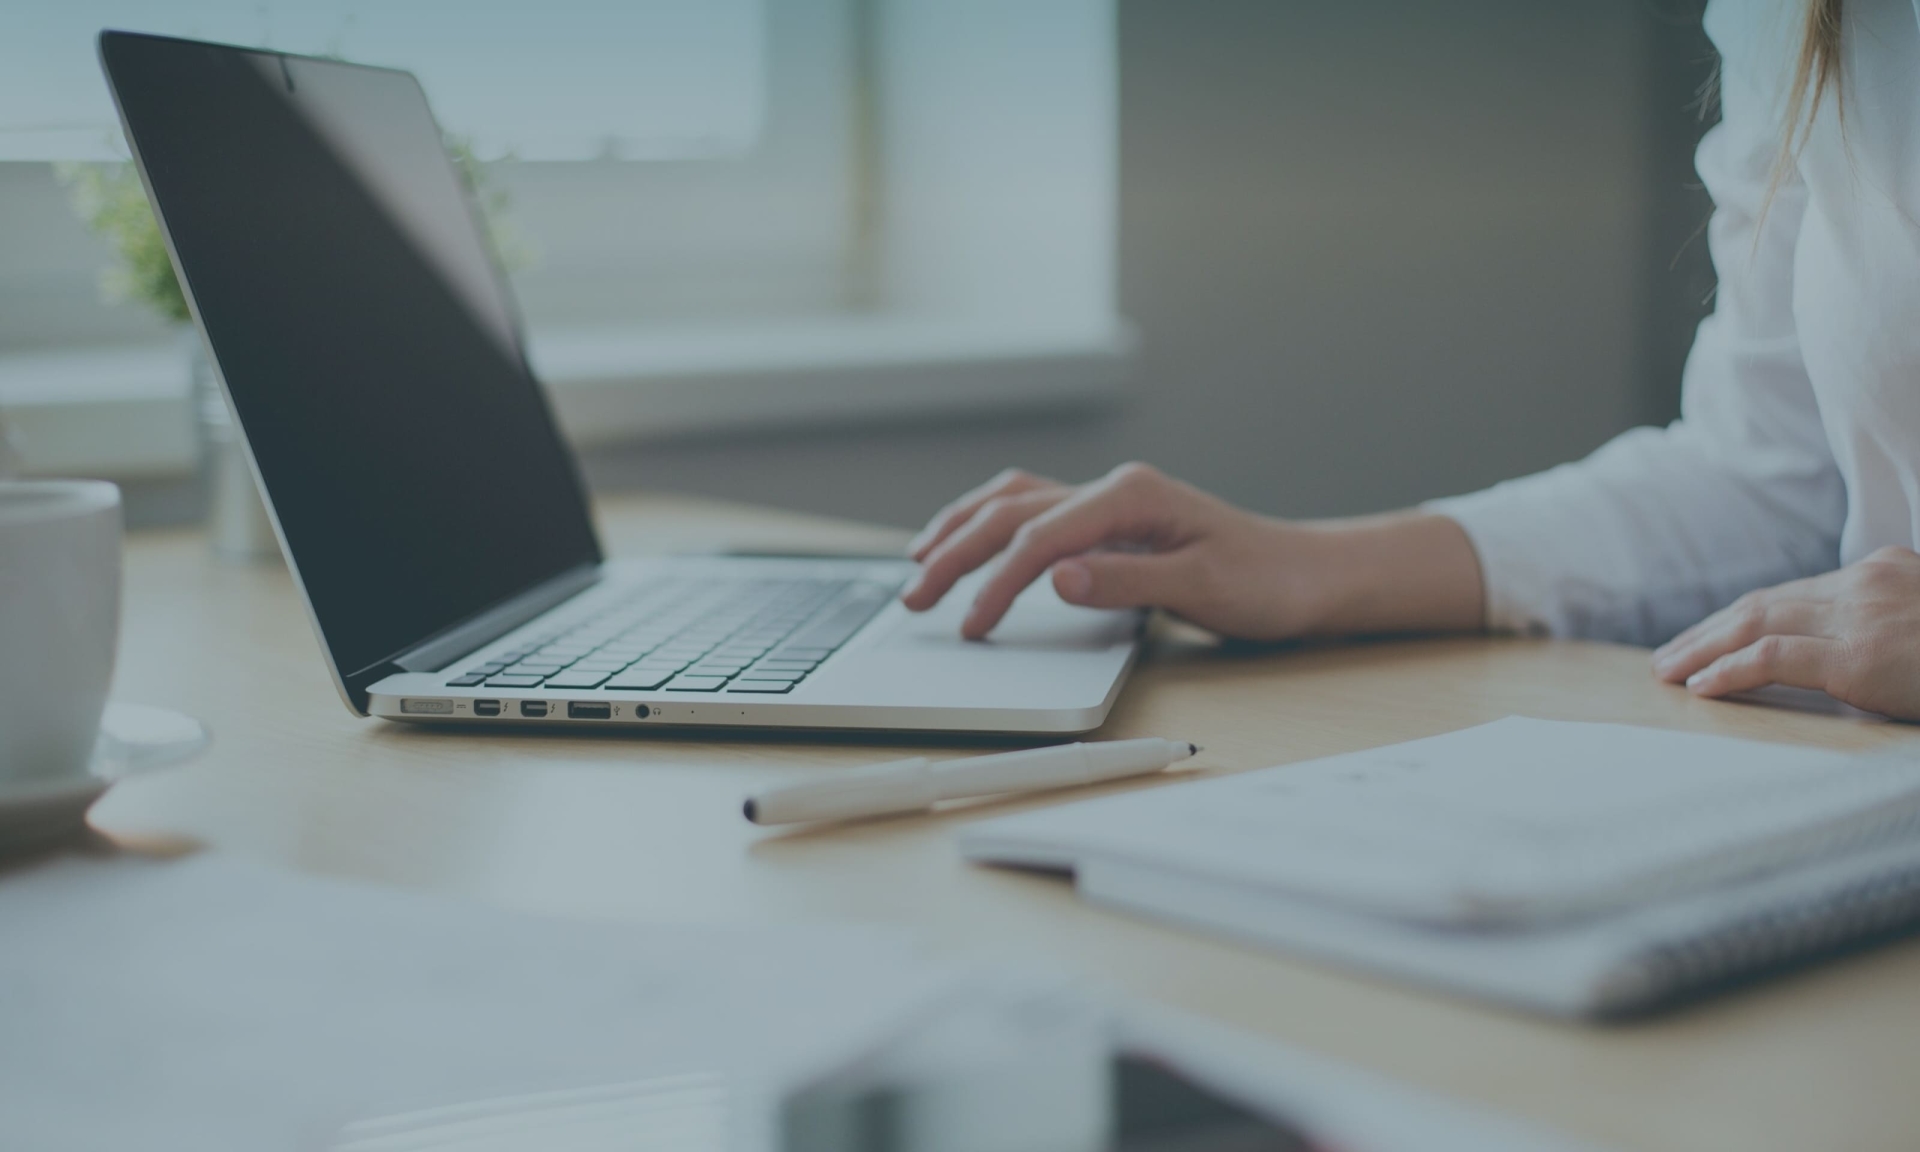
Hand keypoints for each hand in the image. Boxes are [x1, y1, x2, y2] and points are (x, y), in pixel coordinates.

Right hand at [899, 463, 1484, 640]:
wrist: (1307, 575)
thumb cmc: (1266, 582)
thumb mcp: (1203, 588)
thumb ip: (1126, 582)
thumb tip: (1055, 578)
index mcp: (1131, 496)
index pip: (1040, 537)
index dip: (997, 583)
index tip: (971, 627)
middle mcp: (1113, 490)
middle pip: (1011, 513)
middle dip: (954, 553)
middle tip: (914, 600)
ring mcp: (1109, 503)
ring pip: (1012, 502)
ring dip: (961, 530)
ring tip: (918, 563)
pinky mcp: (1109, 523)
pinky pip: (1032, 512)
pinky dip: (990, 526)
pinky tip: (968, 543)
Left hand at [1652, 547, 1919, 718]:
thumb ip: (1881, 624)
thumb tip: (1848, 653)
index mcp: (1882, 570)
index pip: (1793, 593)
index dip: (1740, 617)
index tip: (1708, 635)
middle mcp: (1864, 582)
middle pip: (1765, 604)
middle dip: (1709, 631)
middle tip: (1669, 654)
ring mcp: (1860, 615)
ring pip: (1757, 623)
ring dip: (1702, 648)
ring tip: (1668, 670)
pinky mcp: (1860, 656)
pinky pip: (1774, 658)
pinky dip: (1728, 670)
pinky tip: (1700, 684)